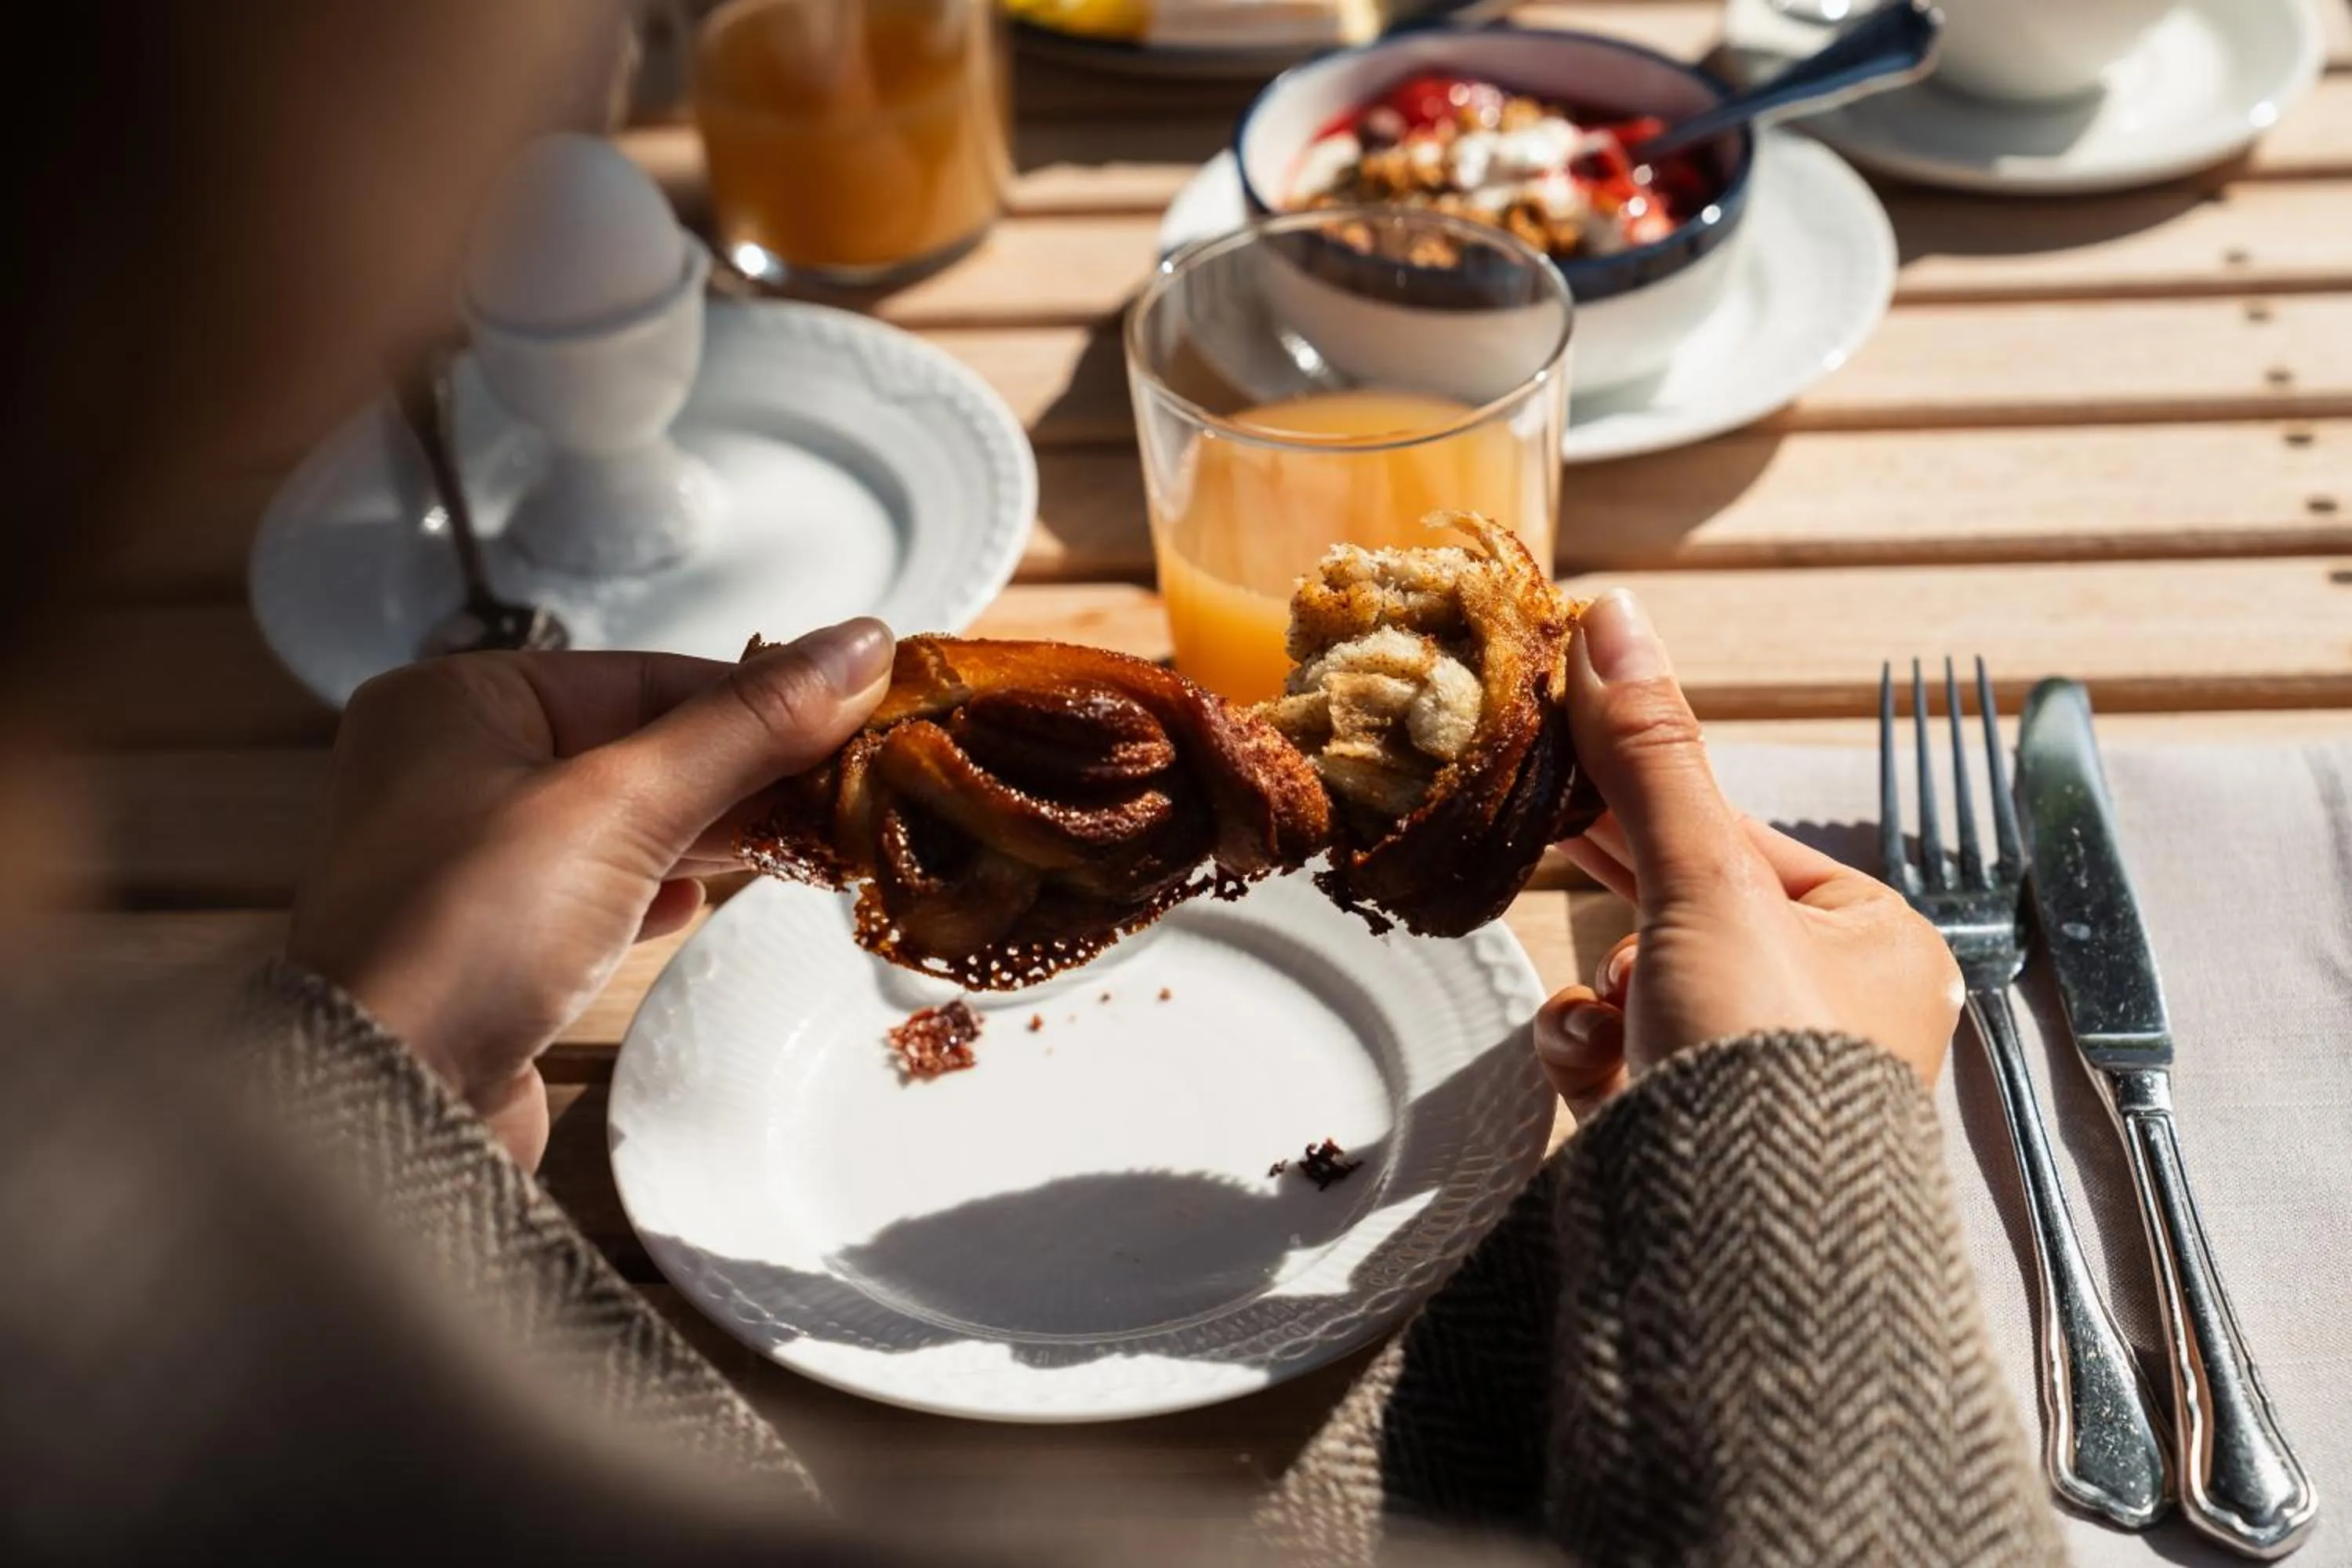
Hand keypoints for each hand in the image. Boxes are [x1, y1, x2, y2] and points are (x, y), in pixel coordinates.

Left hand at [287, 619, 894, 1166]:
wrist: (383, 1108)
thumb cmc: (467, 932)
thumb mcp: (624, 805)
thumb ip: (747, 725)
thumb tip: (859, 644)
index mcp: (456, 703)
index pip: (644, 674)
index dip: (758, 697)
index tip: (858, 713)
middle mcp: (448, 771)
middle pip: (637, 746)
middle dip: (742, 769)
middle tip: (846, 786)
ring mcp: (465, 866)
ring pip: (622, 823)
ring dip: (711, 832)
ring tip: (800, 839)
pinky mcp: (488, 948)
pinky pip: (596, 894)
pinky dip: (655, 890)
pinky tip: (694, 901)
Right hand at [1534, 591, 1961, 1123]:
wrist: (1735, 1255)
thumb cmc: (1763, 1063)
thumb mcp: (1704, 887)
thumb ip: (1650, 757)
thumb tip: (1615, 616)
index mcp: (1874, 939)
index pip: (1735, 835)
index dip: (1642, 795)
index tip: (1561, 753)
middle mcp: (1830, 1006)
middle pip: (1683, 907)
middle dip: (1619, 901)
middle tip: (1537, 835)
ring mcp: (1760, 1073)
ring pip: (1638, 981)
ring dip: (1603, 994)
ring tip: (1617, 1023)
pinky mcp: (1695, 1130)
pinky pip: (1620, 1055)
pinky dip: (1594, 1056)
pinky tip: (1601, 1077)